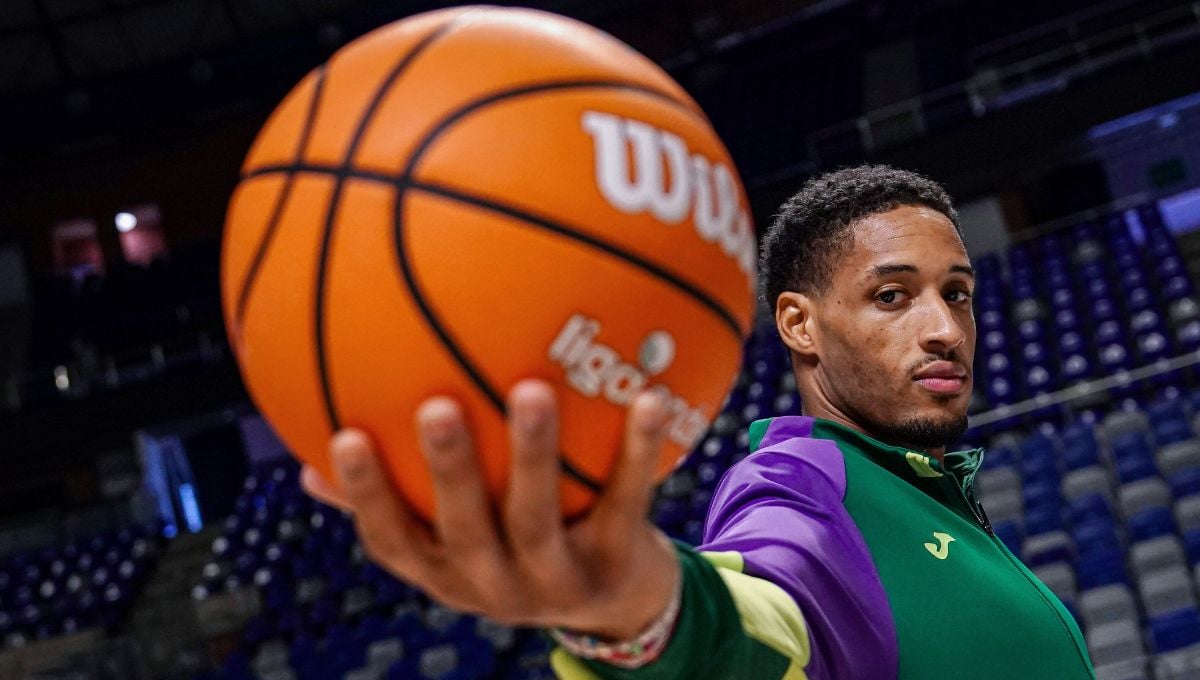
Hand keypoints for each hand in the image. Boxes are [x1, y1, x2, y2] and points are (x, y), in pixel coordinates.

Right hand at [300, 379, 680, 639]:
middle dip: (449, 472)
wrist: (622, 607)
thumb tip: (308, 462)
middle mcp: (495, 585)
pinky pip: (628, 502)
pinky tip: (647, 397)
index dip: (366, 496)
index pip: (394, 541)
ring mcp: (557, 581)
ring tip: (532, 389)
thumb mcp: (459, 534)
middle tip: (435, 407)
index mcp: (448, 573)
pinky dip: (638, 451)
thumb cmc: (524, 545)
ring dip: (534, 455)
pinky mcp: (618, 565)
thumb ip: (399, 497)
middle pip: (465, 531)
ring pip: (539, 521)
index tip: (343, 437)